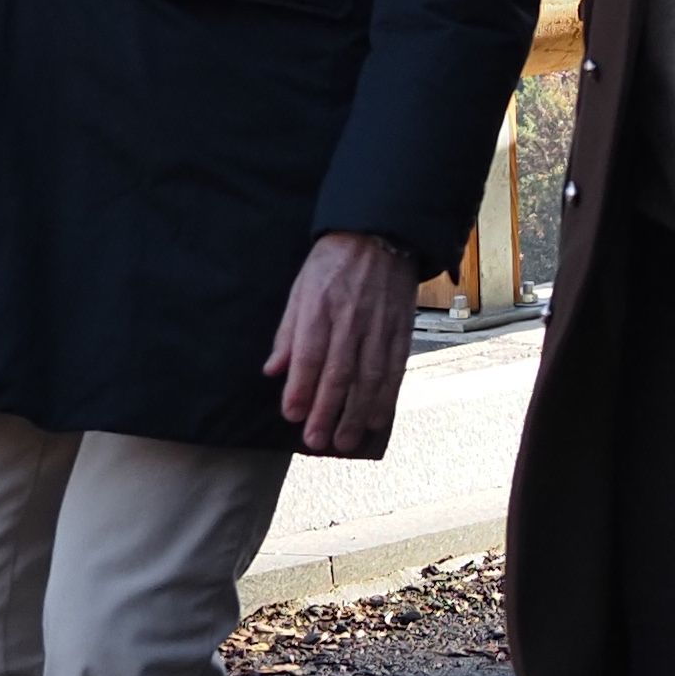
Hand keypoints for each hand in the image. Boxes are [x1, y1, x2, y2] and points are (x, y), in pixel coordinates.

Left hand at [268, 230, 419, 458]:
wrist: (380, 234)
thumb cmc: (332, 263)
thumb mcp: (300, 288)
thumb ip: (288, 332)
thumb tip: (273, 370)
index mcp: (321, 307)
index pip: (309, 354)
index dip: (301, 387)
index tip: (293, 415)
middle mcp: (351, 320)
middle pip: (339, 373)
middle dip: (327, 411)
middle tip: (316, 440)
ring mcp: (379, 327)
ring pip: (369, 378)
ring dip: (356, 414)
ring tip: (344, 440)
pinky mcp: (401, 331)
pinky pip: (395, 370)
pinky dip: (386, 398)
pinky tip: (376, 420)